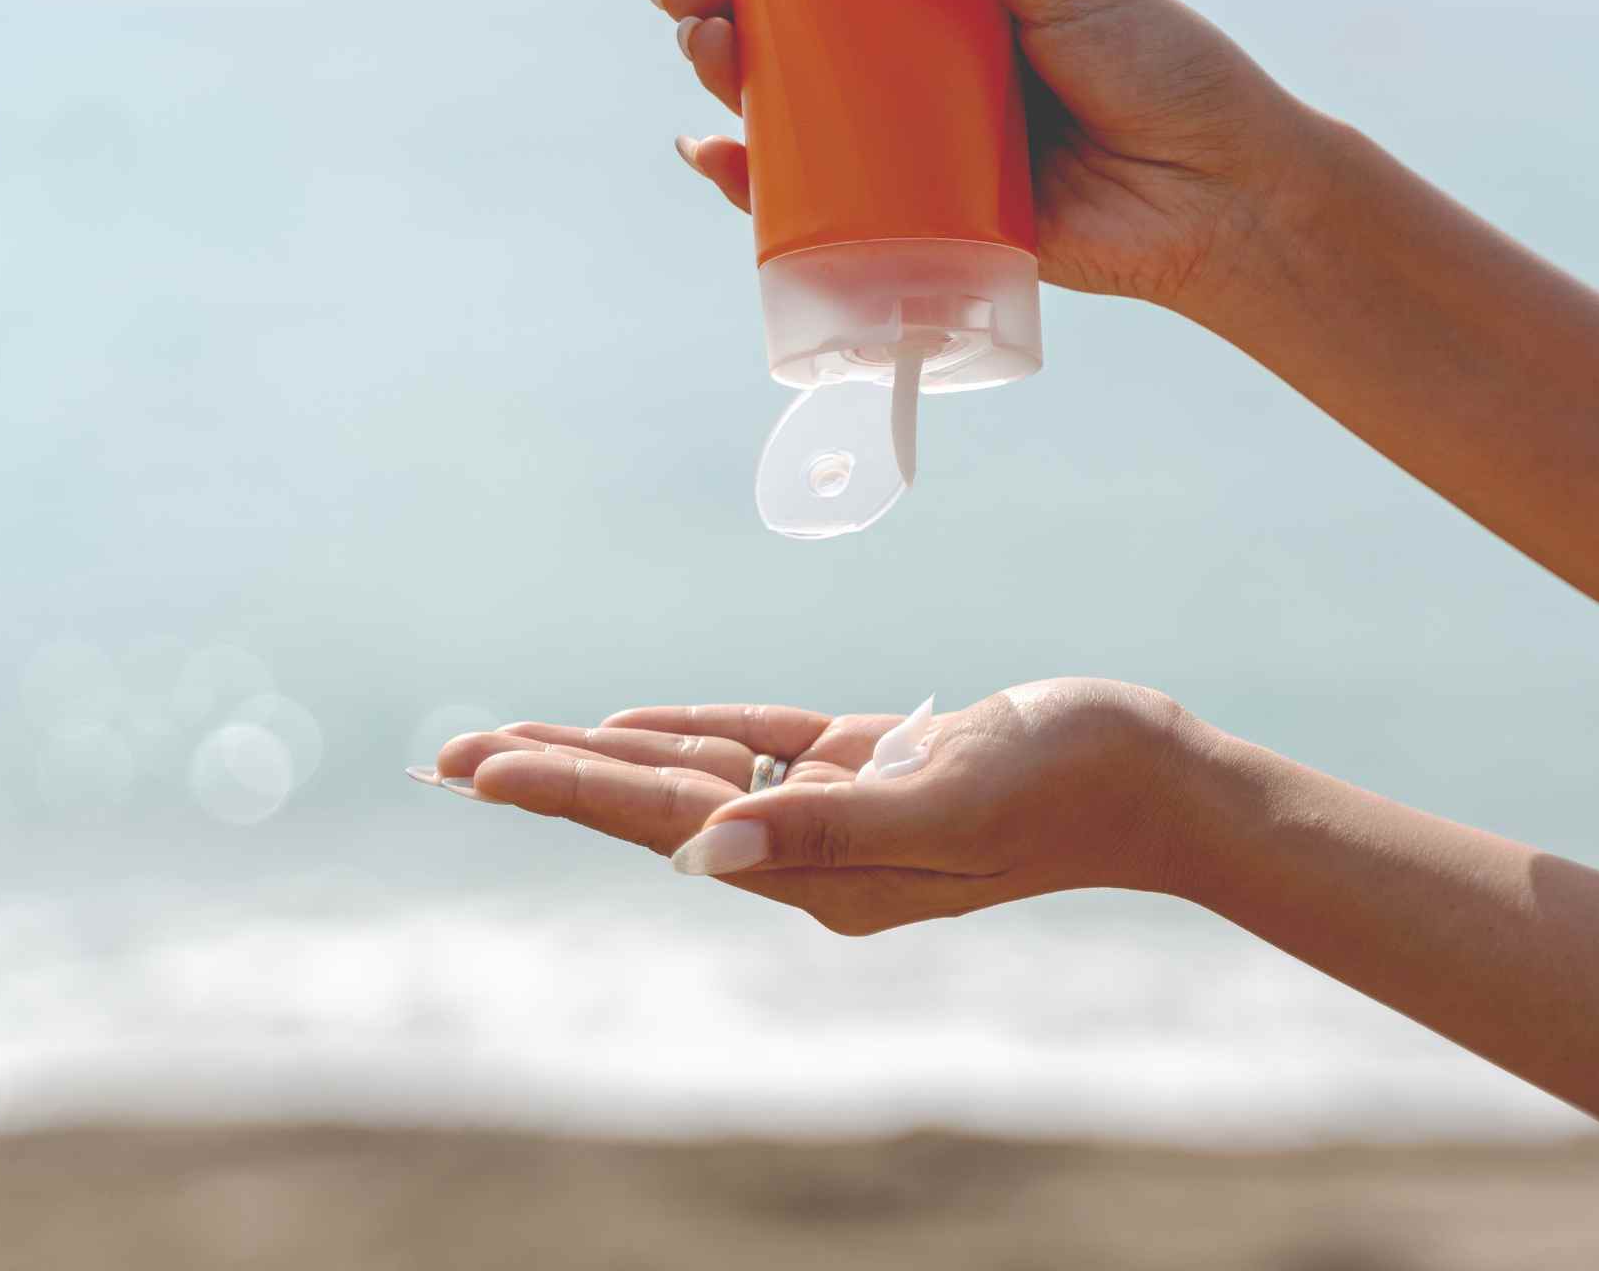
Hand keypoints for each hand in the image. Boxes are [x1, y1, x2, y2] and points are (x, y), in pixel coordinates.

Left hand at [425, 677, 1193, 934]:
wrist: (1153, 777)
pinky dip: (696, 733)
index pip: (666, 825)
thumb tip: (708, 850)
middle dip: (553, 777)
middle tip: (446, 758)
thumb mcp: (947, 803)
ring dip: (605, 755)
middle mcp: (816, 852)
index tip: (477, 770)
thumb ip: (830, 827)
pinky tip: (636, 726)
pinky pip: (761, 749)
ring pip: (696, 777)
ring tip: (511, 743)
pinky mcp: (872, 768)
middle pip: (657, 808)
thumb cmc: (1063, 786)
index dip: (568, 790)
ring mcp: (842, 809)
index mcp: (823, 873)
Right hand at [649, 0, 1335, 311]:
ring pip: (788, 99)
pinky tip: (714, 154)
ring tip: (710, 44)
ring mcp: (910, 133)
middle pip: (791, 13)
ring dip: (724, 70)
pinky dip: (752, 180)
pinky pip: (815, 197)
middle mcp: (919, 52)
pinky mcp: (915, 215)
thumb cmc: (1161, 72)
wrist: (1218, 200)